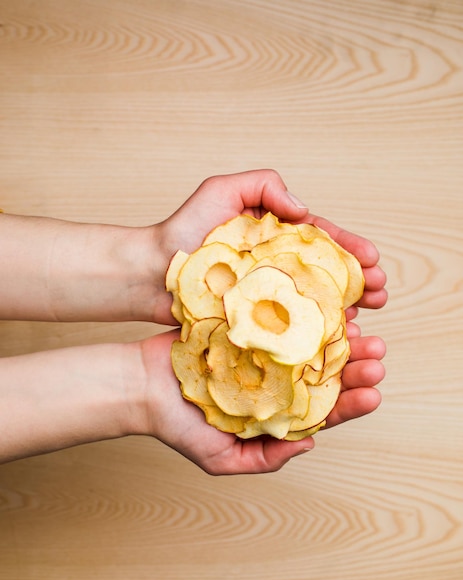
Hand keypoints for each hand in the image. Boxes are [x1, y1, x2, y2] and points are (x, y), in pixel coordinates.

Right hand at [139, 328, 385, 475]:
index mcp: (273, 412)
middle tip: (377, 355)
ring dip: (335, 336)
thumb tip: (310, 443)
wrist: (140, 384)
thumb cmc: (177, 426)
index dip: (351, 404)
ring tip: (358, 328)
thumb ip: (264, 459)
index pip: (321, 410)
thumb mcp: (220, 459)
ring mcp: (260, 351)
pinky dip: (301, 311)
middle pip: (322, 374)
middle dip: (354, 366)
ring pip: (307, 343)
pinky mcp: (245, 325)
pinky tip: (322, 306)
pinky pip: (279, 317)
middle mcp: (273, 380)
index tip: (374, 394)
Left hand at [154, 170, 386, 324]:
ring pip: (314, 300)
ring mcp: (266, 294)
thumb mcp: (221, 191)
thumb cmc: (184, 230)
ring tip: (369, 314)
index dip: (350, 248)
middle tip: (382, 292)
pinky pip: (291, 326)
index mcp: (275, 234)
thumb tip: (305, 212)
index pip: (321, 239)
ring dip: (346, 307)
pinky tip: (336, 336)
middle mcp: (276, 265)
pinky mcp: (255, 319)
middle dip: (358, 280)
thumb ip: (263, 185)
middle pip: (326, 272)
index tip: (373, 260)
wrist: (152, 272)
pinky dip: (316, 330)